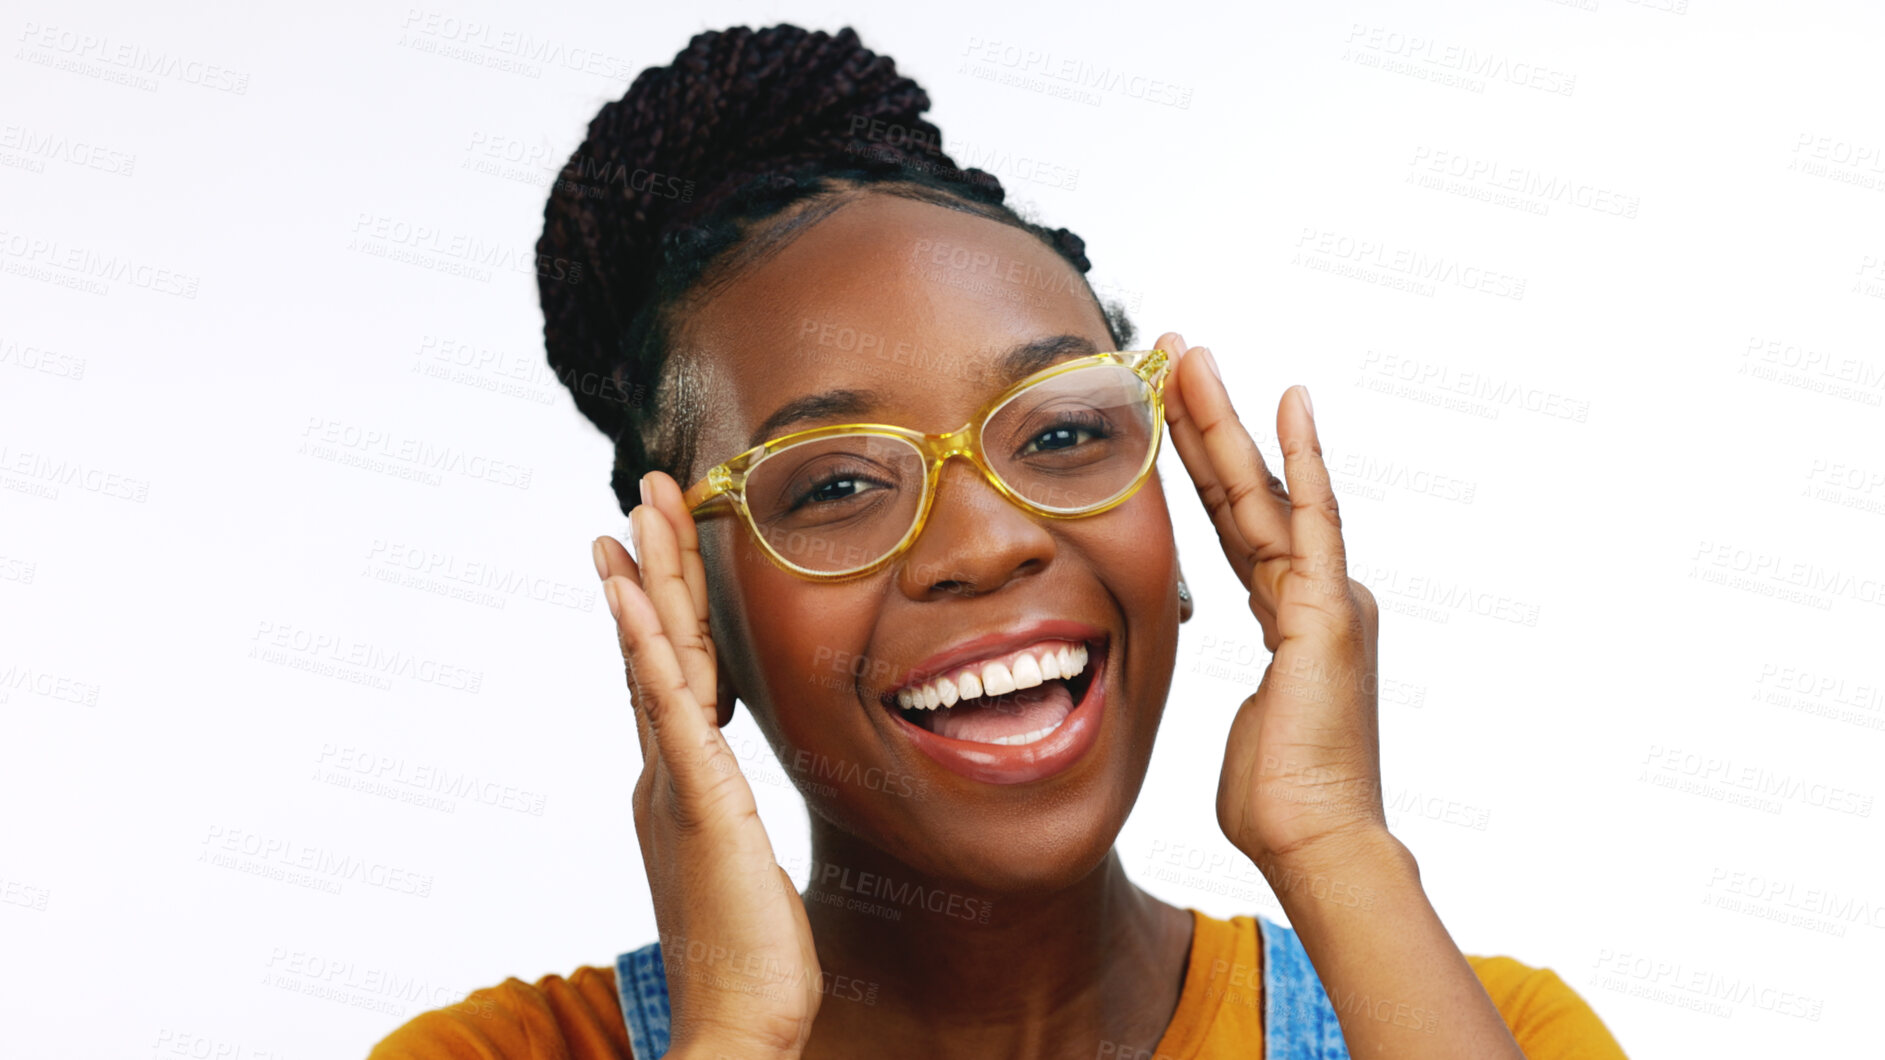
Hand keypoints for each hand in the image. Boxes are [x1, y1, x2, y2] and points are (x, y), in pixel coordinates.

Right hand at [594, 471, 820, 1059]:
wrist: (740, 1021)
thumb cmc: (750, 955)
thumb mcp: (739, 860)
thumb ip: (723, 818)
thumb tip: (719, 799)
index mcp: (679, 779)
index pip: (670, 671)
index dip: (660, 605)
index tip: (648, 546)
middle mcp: (666, 770)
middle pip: (654, 647)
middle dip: (647, 566)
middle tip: (637, 494)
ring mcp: (676, 782)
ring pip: (656, 661)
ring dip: (643, 582)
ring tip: (629, 515)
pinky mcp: (699, 802)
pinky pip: (670, 710)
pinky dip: (644, 648)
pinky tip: (631, 598)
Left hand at [1158, 333, 1388, 872]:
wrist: (1315, 841)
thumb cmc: (1276, 800)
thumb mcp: (1243, 725)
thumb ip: (1241, 694)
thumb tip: (1240, 707)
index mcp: (1291, 618)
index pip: (1233, 524)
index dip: (1199, 466)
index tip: (1165, 413)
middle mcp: (1314, 593)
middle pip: (1245, 490)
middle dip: (1205, 420)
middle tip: (1173, 355)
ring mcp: (1326, 595)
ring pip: (1263, 490)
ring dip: (1225, 421)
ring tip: (1190, 357)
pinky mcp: (1329, 608)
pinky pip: (1310, 517)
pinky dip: (1301, 457)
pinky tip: (1288, 402)